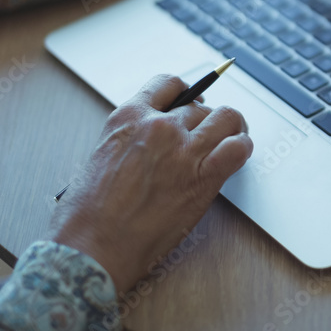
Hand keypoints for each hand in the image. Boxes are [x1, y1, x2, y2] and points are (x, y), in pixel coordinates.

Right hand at [49, 75, 252, 293]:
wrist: (92, 247)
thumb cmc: (87, 212)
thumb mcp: (102, 154)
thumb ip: (132, 138)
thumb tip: (155, 138)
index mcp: (128, 116)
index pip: (169, 84)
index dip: (186, 93)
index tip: (192, 102)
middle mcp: (159, 126)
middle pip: (200, 107)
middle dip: (205, 121)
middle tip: (207, 137)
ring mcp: (183, 150)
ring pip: (226, 118)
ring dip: (232, 128)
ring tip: (232, 139)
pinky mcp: (203, 178)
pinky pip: (238, 148)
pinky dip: (243, 147)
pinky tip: (237, 155)